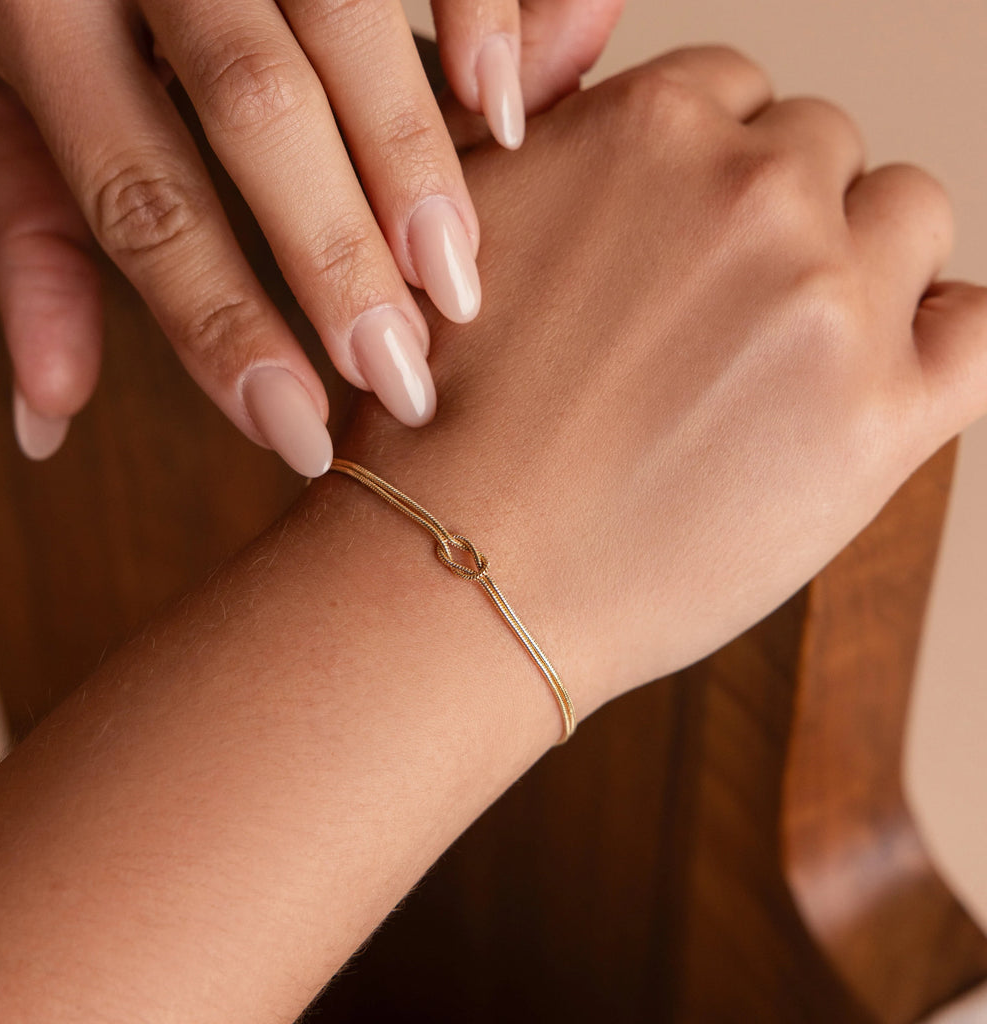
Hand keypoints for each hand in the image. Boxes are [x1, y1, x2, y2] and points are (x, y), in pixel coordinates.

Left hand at [0, 0, 620, 472]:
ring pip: (343, 25)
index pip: (141, 199)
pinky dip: (474, 9)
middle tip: (402, 372)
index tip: (298, 432)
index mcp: (37, 19)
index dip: (223, 327)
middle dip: (336, 254)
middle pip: (255, 112)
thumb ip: (29, 243)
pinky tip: (505, 104)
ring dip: (411, 158)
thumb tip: (44, 418)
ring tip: (458, 278)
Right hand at [339, 45, 986, 715]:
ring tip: (781, 363)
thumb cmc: (444, 427)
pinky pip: (977, 329)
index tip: (688, 245)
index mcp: (649, 129)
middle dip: (779, 222)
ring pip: (908, 223)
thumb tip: (622, 101)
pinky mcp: (884, 417)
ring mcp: (828, 301)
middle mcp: (751, 192)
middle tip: (716, 322)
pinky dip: (944, 339)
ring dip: (861, 273)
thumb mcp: (465, 236)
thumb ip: (557, 144)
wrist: (466, 572)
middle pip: (826, 152)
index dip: (714, 175)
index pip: (741, 96)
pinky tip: (881, 381)